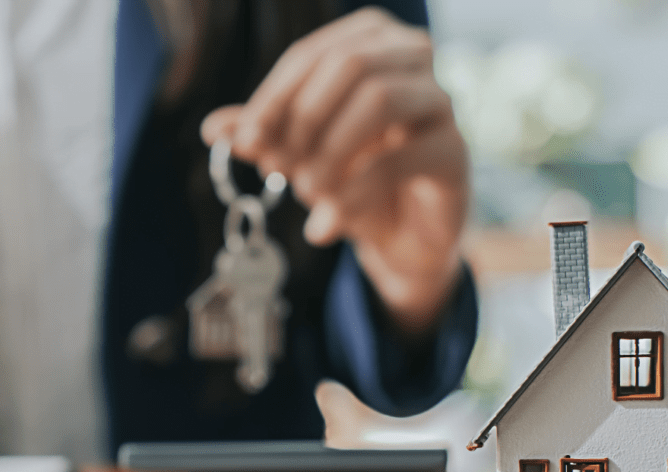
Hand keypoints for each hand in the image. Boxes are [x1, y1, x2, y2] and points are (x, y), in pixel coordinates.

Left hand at [201, 7, 468, 334]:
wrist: (402, 234)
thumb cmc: (353, 178)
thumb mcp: (300, 154)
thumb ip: (264, 136)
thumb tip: (214, 128)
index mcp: (370, 41)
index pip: (311, 55)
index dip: (272, 98)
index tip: (244, 142)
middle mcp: (412, 57)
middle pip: (348, 63)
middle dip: (302, 118)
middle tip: (277, 167)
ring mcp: (438, 103)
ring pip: (379, 98)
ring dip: (330, 151)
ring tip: (306, 191)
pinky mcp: (453, 152)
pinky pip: (400, 158)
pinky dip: (355, 190)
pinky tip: (330, 219)